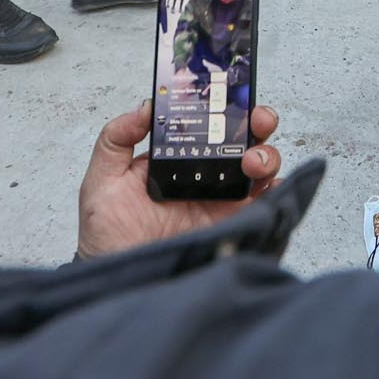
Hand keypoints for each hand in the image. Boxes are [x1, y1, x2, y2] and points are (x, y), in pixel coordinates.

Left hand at [75, 101, 283, 259]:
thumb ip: (116, 139)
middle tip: (256, 122)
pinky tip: (269, 187)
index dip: (226, 106)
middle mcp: (204, 174)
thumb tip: (144, 106)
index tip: (231, 96)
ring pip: (259, 166)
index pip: (209, 123)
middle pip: (243, 139)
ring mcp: (222, 200)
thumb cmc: (107, 235)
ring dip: (265, 155)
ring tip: (251, 162)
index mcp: (177, 158)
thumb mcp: (102, 180)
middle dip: (257, 122)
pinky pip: (265, 204)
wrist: (118, 282)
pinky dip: (276, 192)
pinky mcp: (233, 224)